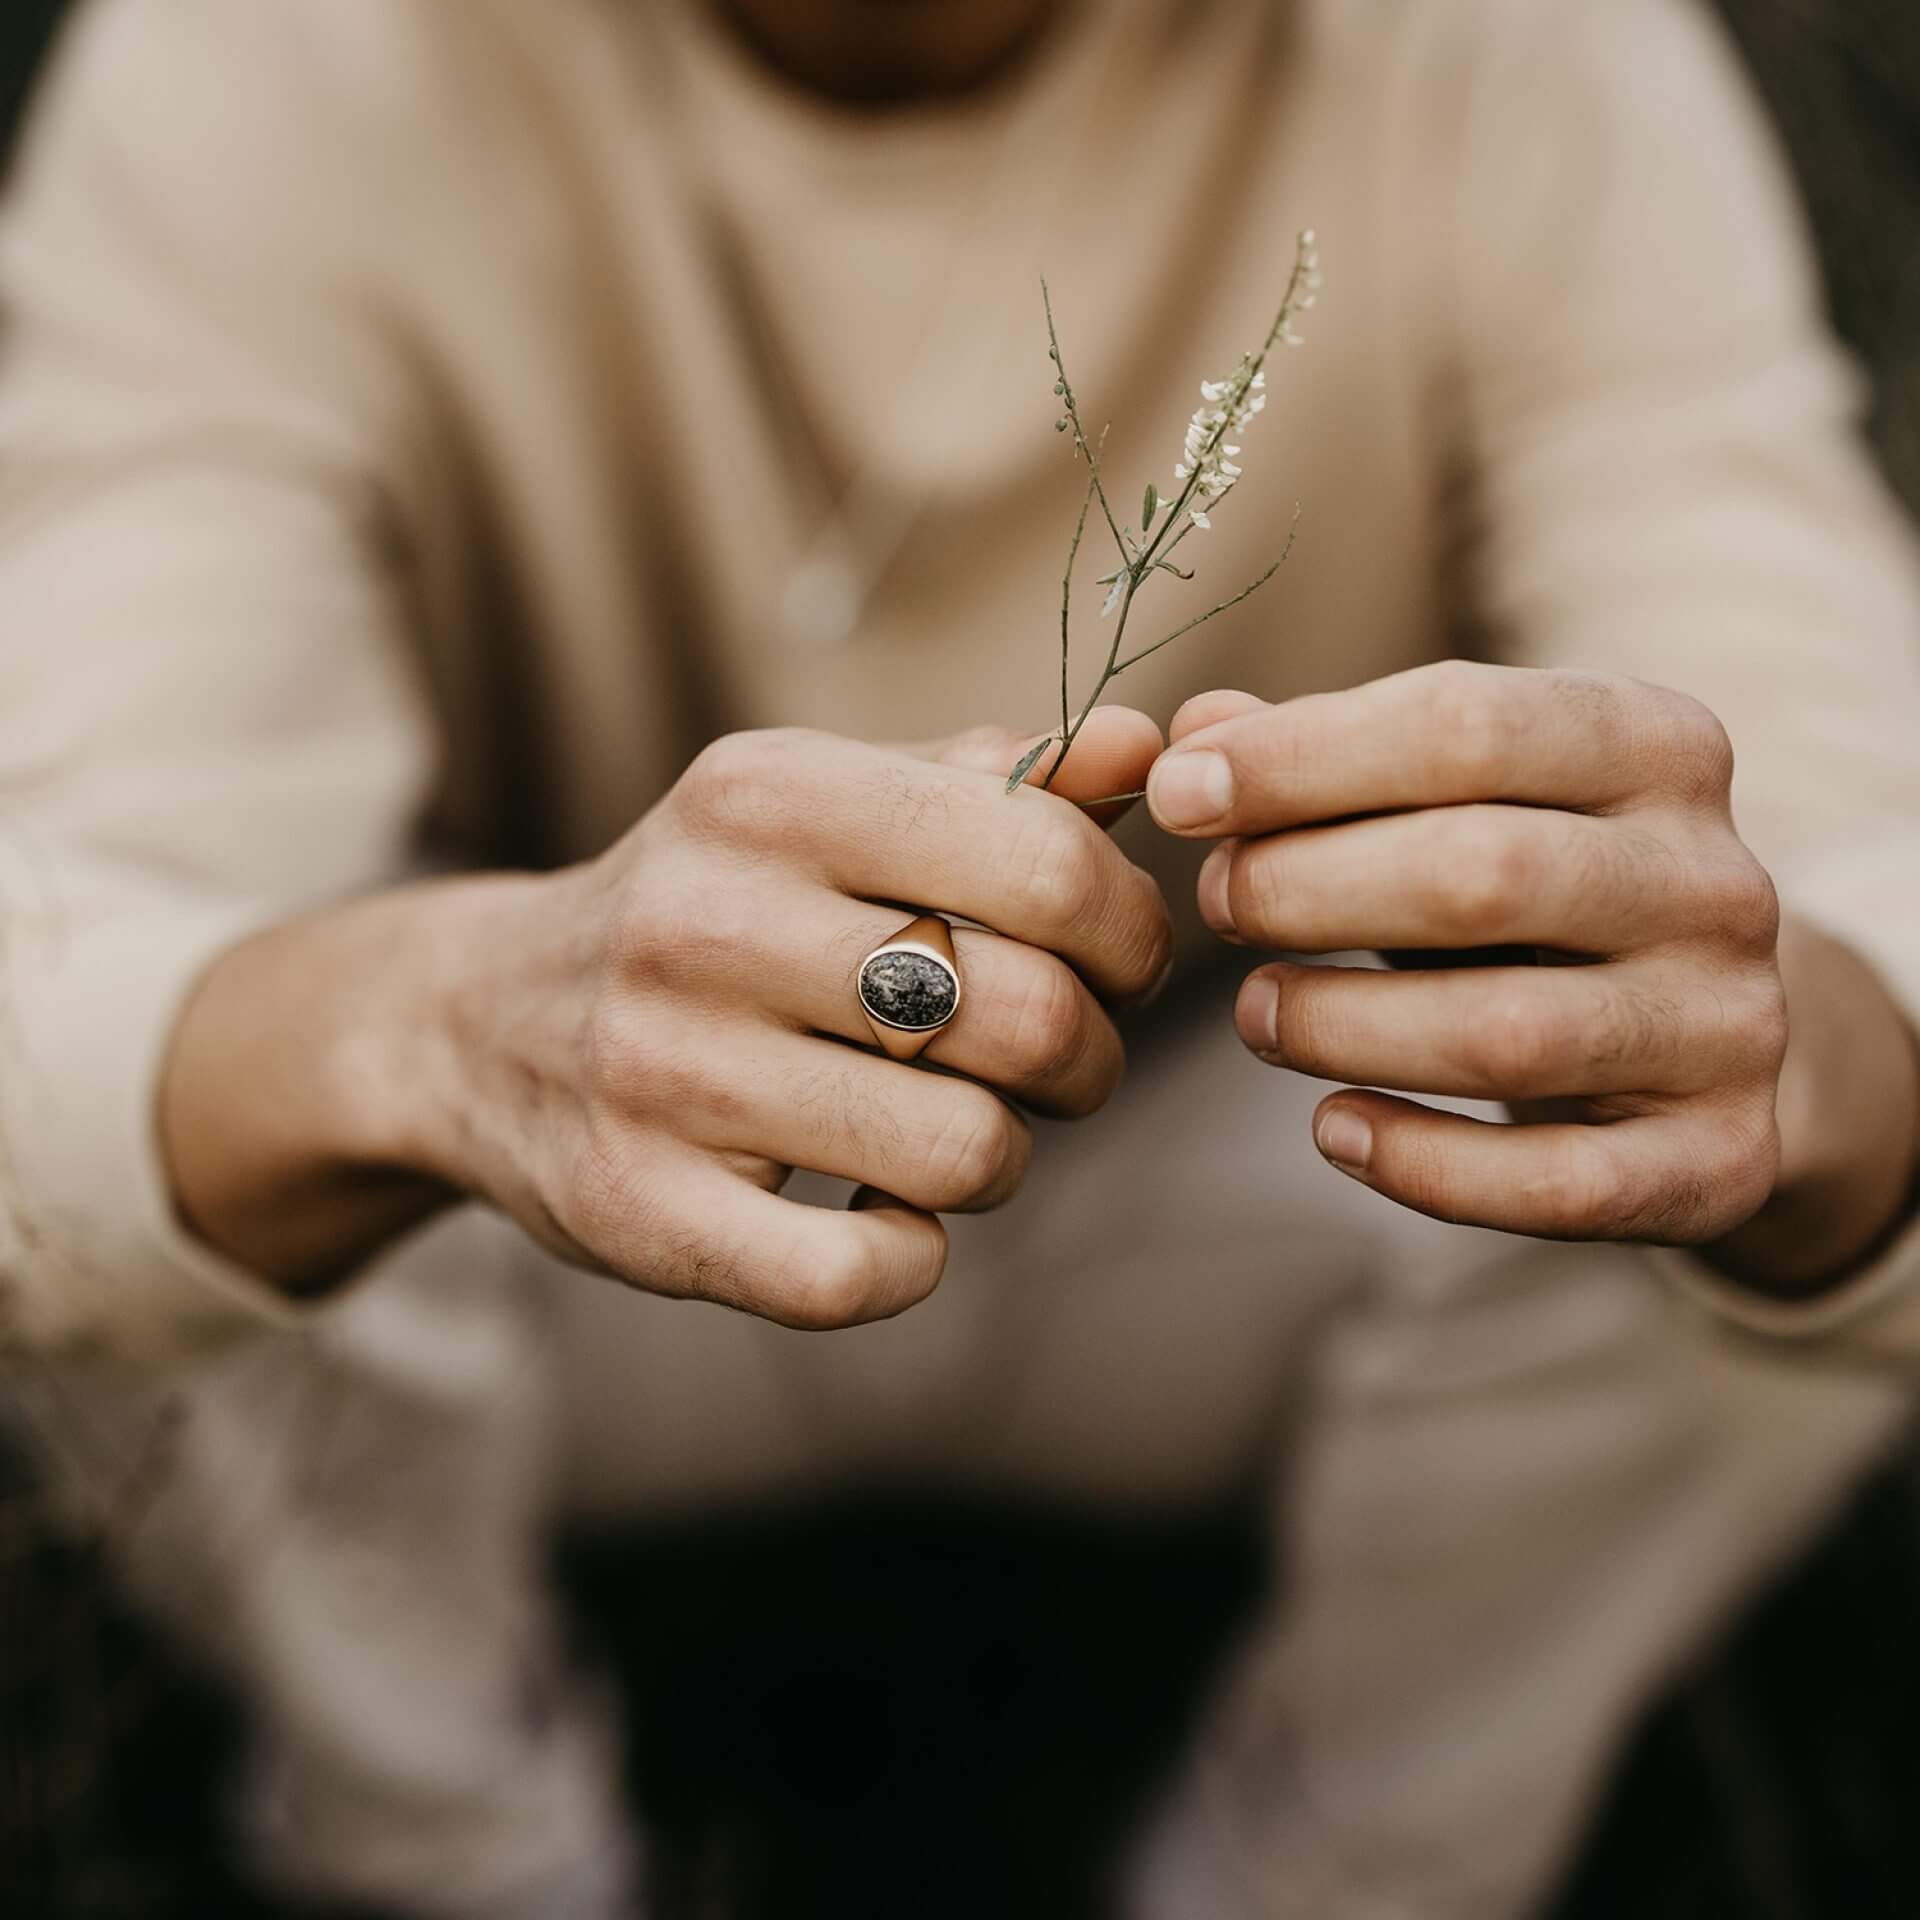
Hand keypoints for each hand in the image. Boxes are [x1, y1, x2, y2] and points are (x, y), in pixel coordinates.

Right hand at [165, 711, 1169, 1324]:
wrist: (476, 1023)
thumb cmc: (705, 904)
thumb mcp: (818, 808)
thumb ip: (985, 782)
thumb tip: (1142, 750)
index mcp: (771, 795)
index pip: (1046, 863)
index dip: (1129, 930)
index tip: (1116, 962)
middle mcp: (706, 921)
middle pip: (1028, 1019)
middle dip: (1087, 1058)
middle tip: (1060, 1062)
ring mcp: (664, 1073)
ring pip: (967, 1153)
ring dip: (1000, 1156)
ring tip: (956, 1127)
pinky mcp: (642, 1212)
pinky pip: (866, 1277)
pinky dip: (911, 1258)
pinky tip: (882, 1215)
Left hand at [1144, 661, 1917, 1280]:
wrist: (1703, 1031)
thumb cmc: (1535, 890)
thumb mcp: (1453, 798)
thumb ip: (1325, 757)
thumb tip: (1194, 729)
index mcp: (1656, 744)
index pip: (1468, 723)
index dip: (1299, 758)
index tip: (1175, 793)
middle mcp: (1713, 879)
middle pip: (1482, 874)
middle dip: (1308, 889)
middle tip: (1220, 905)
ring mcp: (1730, 1026)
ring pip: (1508, 1038)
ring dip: (1343, 1028)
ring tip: (1257, 1016)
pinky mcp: (1718, 1159)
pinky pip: (1557, 1185)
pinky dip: (1422, 1166)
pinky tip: (1334, 1131)